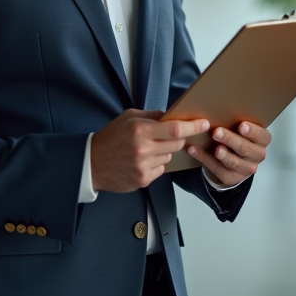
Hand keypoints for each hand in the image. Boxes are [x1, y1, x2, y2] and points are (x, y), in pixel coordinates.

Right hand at [91, 109, 208, 192]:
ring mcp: (143, 166)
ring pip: (169, 157)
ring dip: (164, 152)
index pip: (175, 128)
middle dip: (178, 139)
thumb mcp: (128, 117)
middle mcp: (142, 149)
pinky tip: (141, 161)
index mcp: (140, 130)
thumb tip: (173, 116)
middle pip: (177, 144)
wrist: (91, 163)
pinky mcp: (143, 179)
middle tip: (168, 136)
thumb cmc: (110, 138)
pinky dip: (156, 164)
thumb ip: (152, 116)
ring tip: (146, 150)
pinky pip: (161, 170)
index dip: (193, 126)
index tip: (203, 123)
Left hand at [186, 121, 269, 186]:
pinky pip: (217, 169)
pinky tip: (194, 150)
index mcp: (261, 141)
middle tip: (217, 132)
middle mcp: (257, 155)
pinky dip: (204, 159)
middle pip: (244, 148)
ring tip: (212, 147)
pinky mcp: (230, 177)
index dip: (252, 131)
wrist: (230, 161)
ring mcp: (245, 169)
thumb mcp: (240, 130)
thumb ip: (237, 121)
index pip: (262, 136)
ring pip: (233, 161)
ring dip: (221, 153)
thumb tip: (220, 107)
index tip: (241, 125)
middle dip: (230, 139)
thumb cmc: (235, 138)